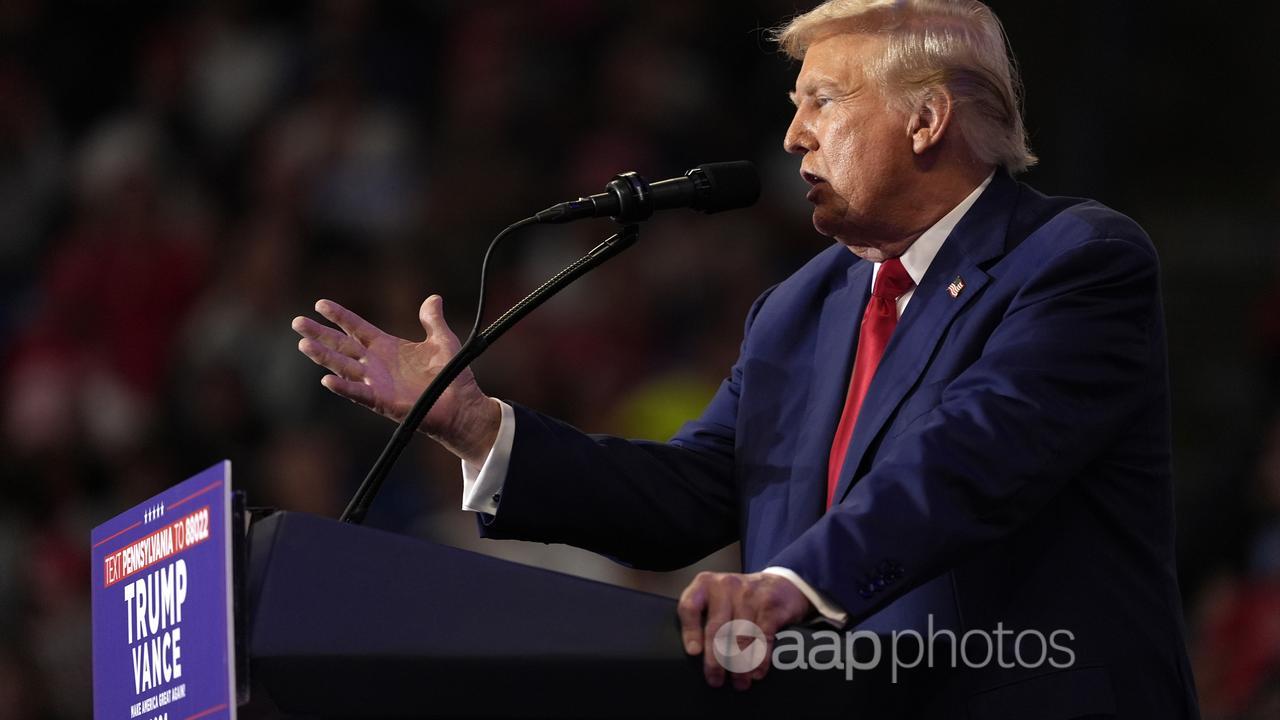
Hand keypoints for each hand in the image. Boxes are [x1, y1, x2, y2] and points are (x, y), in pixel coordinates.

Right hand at [292, 296, 499, 464]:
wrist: (462, 405)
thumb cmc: (452, 375)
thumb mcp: (443, 340)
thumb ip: (432, 320)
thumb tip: (433, 298)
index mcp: (387, 347)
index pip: (356, 328)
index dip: (340, 316)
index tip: (320, 304)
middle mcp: (376, 364)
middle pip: (341, 346)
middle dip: (320, 334)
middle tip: (297, 322)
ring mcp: (377, 383)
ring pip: (344, 367)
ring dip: (323, 357)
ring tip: (303, 344)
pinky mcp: (383, 402)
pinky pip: (359, 394)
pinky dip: (344, 387)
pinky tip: (327, 380)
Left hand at [677, 571, 811, 690]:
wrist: (779, 584)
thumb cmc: (739, 599)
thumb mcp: (717, 599)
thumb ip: (703, 618)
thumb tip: (694, 657)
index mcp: (705, 585)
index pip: (690, 606)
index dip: (690, 631)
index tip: (693, 652)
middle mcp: (725, 586)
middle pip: (716, 628)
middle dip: (715, 659)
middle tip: (715, 680)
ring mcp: (749, 594)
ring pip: (741, 636)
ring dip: (740, 665)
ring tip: (739, 683)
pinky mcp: (770, 605)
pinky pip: (763, 637)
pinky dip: (760, 658)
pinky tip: (756, 672)